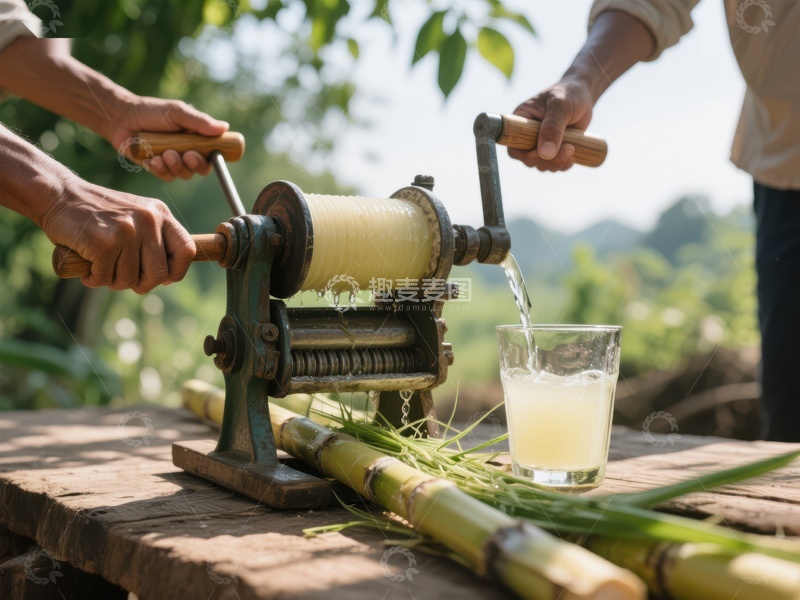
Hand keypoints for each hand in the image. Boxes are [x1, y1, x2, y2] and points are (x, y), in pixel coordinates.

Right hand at [42, 178, 195, 293]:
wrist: (59, 195)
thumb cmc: (98, 212)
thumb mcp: (136, 215)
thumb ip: (154, 239)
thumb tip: (168, 277)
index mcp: (160, 214)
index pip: (187, 250)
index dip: (176, 271)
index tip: (162, 279)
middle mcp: (148, 221)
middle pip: (158, 275)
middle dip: (141, 284)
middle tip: (122, 276)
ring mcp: (126, 232)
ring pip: (129, 280)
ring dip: (112, 280)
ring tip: (100, 264)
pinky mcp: (103, 243)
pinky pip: (105, 278)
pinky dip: (94, 278)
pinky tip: (88, 265)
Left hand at [107, 96, 228, 180]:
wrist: (122, 118)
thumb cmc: (152, 111)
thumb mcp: (178, 112)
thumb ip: (200, 121)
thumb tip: (225, 127)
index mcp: (196, 138)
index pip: (213, 154)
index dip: (215, 158)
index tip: (212, 155)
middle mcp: (187, 151)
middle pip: (201, 169)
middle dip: (195, 164)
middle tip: (187, 155)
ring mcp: (173, 161)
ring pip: (184, 174)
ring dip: (176, 166)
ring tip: (164, 153)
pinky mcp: (158, 168)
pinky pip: (166, 176)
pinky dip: (161, 168)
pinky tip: (152, 158)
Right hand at [509, 77, 594, 171]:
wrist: (583, 94)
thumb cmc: (568, 94)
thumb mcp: (560, 107)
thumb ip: (552, 128)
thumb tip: (545, 153)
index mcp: (521, 121)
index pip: (513, 145)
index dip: (524, 154)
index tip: (542, 151)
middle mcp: (527, 135)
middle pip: (527, 159)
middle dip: (546, 160)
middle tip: (568, 149)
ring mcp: (540, 143)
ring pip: (541, 165)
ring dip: (556, 163)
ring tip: (572, 149)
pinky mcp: (553, 149)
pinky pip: (553, 165)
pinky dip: (563, 164)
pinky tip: (573, 157)